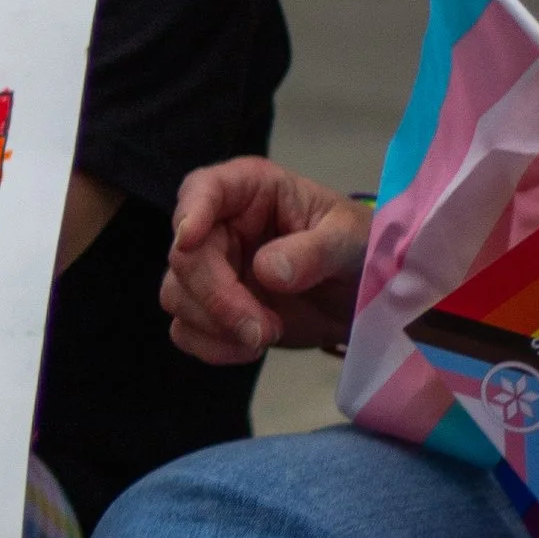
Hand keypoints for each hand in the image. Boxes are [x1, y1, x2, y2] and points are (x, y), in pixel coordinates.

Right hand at [162, 158, 373, 363]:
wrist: (362, 299)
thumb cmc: (358, 250)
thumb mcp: (350, 240)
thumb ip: (314, 250)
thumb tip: (267, 271)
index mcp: (250, 191)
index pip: (202, 188)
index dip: (190, 213)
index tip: (190, 241)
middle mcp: (220, 225)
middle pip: (184, 257)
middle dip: (218, 298)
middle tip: (262, 330)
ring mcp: (212, 269)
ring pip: (176, 295)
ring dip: (217, 326)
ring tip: (268, 335)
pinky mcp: (210, 310)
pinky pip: (185, 330)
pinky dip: (213, 347)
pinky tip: (252, 349)